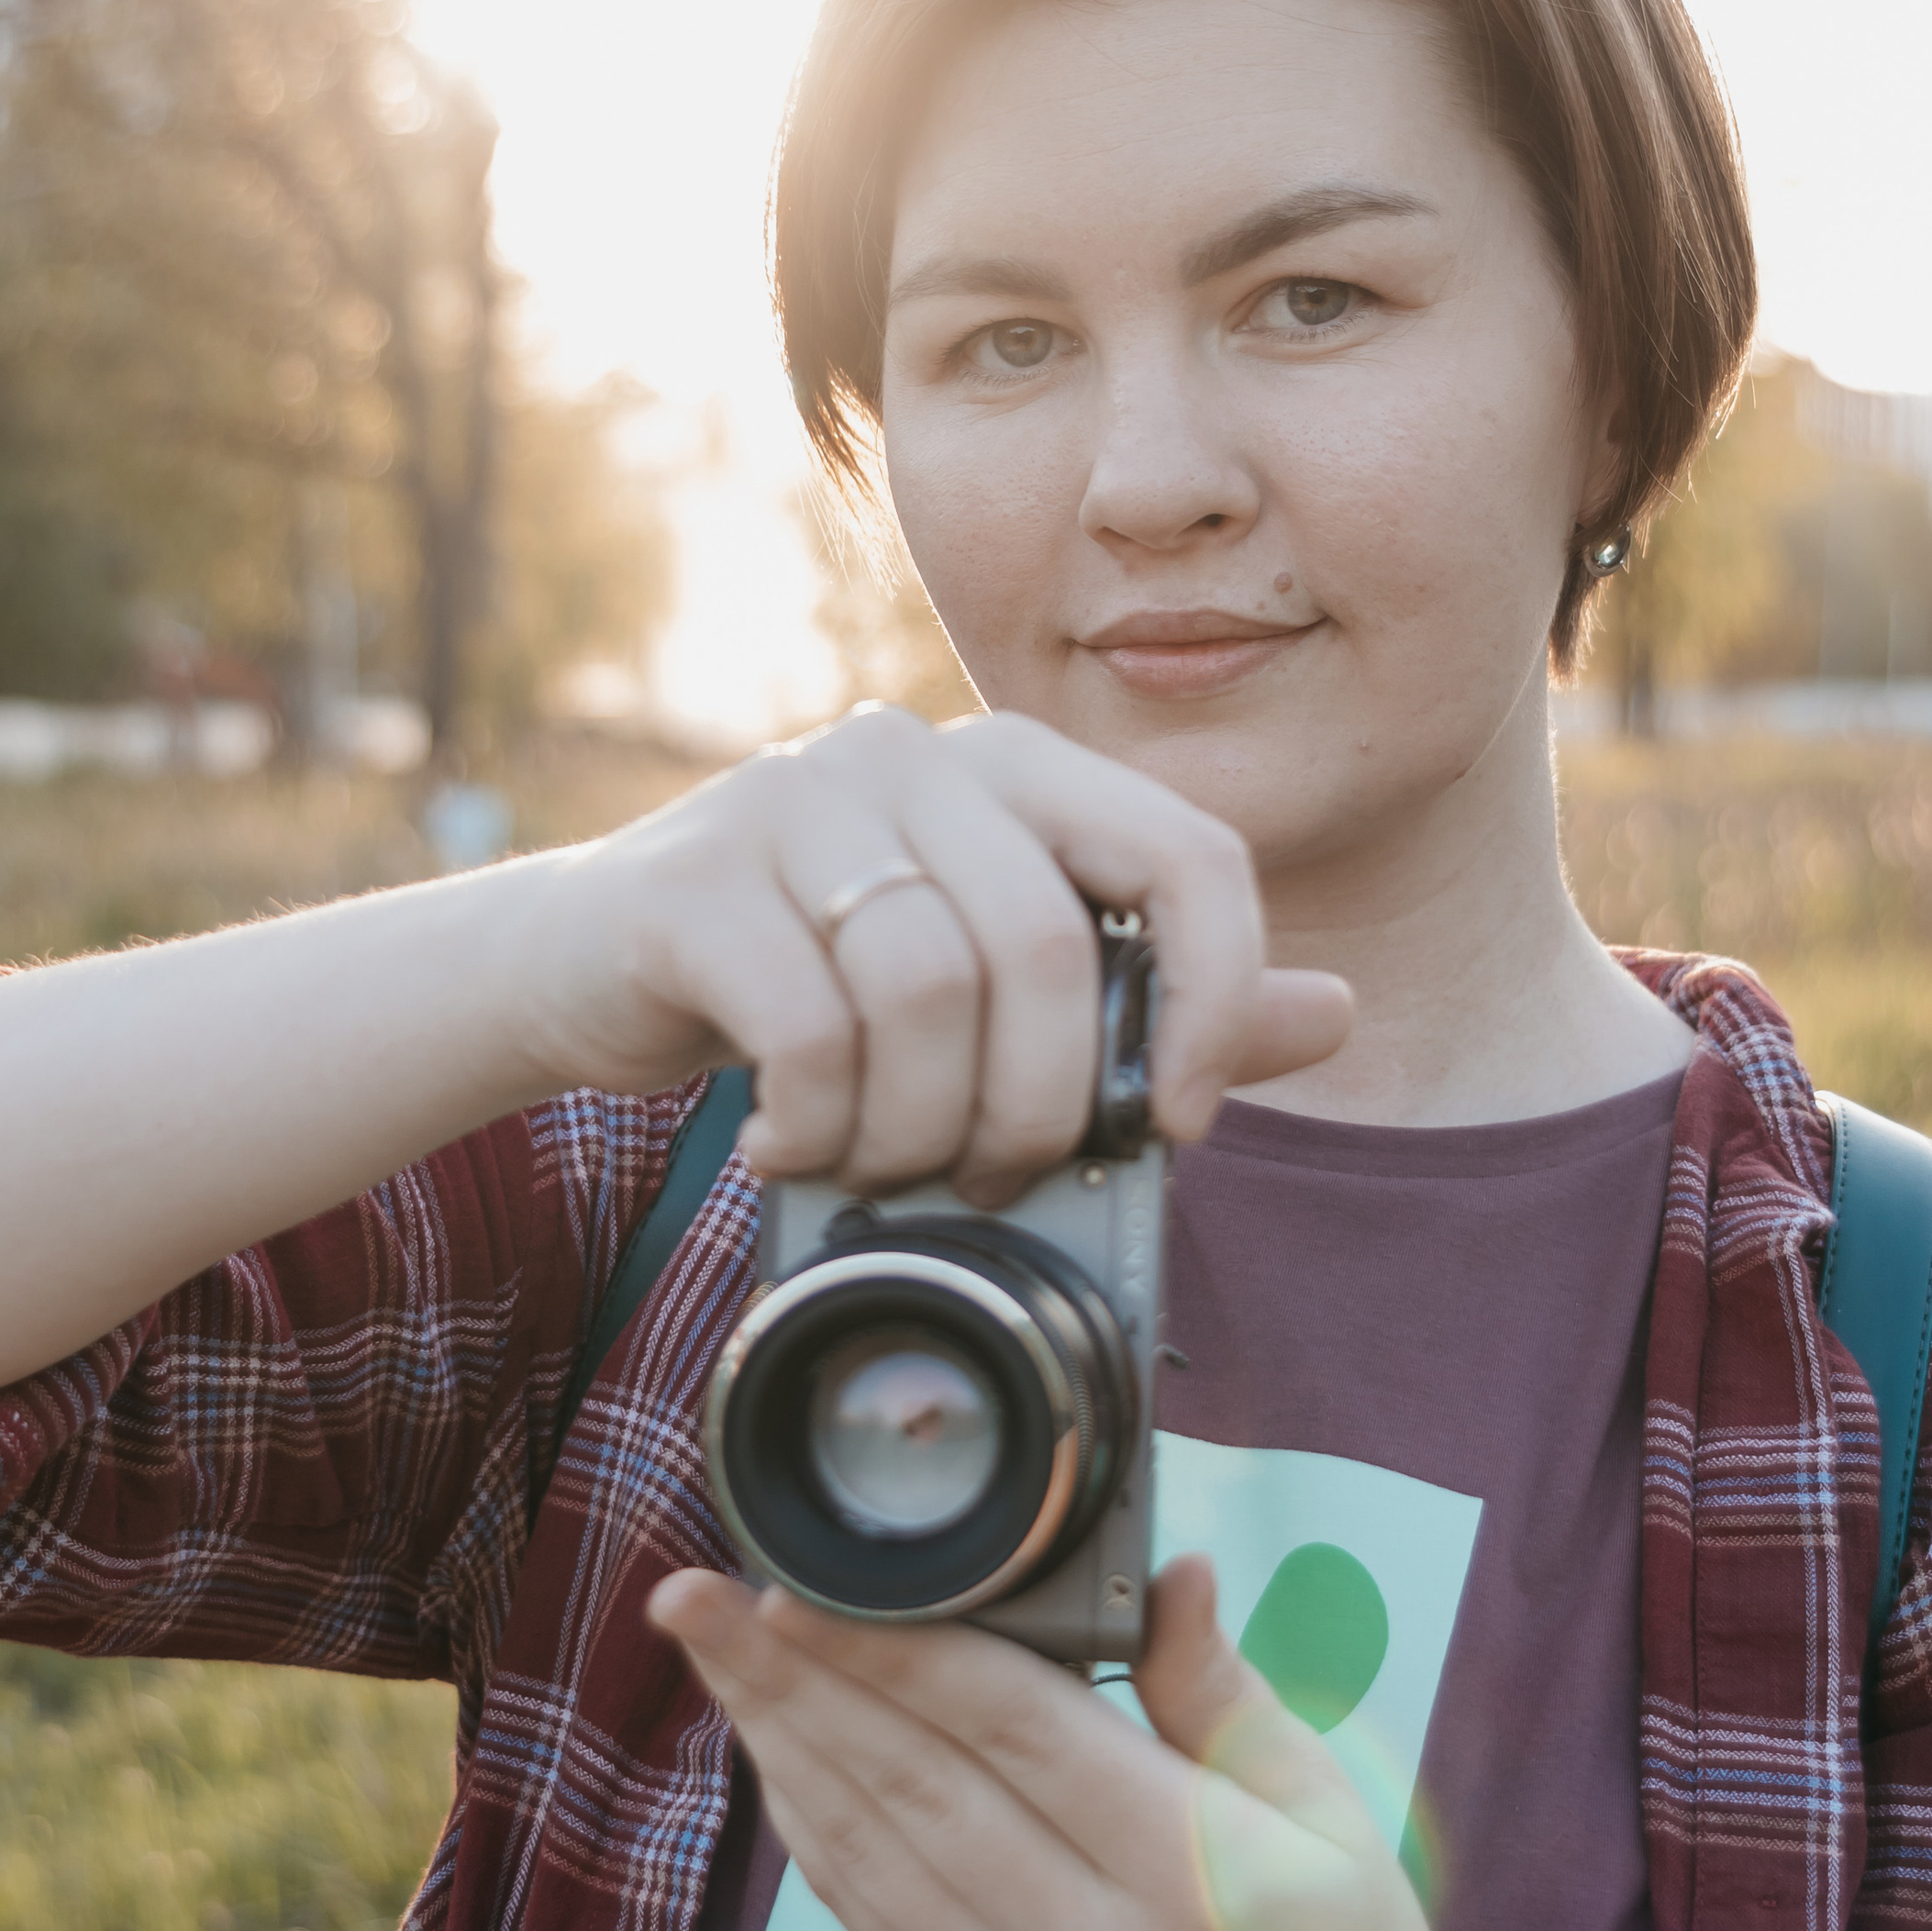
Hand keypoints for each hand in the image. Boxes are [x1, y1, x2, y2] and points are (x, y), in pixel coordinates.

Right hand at [530, 704, 1349, 1198]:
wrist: (596, 964)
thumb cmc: (824, 977)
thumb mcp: (998, 981)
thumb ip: (1158, 995)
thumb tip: (1336, 1010)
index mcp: (1019, 763)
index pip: (1191, 852)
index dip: (1215, 1001)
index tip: (1175, 1120)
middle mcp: (914, 751)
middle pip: (1048, 947)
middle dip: (1039, 1109)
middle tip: (995, 1179)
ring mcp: (796, 796)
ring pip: (927, 990)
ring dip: (918, 1129)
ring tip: (883, 1165)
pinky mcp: (699, 875)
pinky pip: (810, 1027)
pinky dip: (821, 1126)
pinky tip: (795, 1145)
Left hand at [646, 1558, 1505, 1930]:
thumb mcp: (1322, 1803)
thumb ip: (1222, 1686)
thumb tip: (1177, 1569)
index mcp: (1176, 1868)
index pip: (1008, 1731)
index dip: (896, 1648)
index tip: (807, 1583)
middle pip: (906, 1784)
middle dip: (789, 1679)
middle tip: (696, 1596)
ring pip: (868, 1854)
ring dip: (775, 1743)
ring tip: (708, 1651)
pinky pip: (875, 1921)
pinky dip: (809, 1831)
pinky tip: (773, 1756)